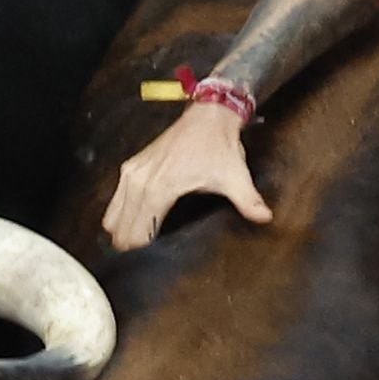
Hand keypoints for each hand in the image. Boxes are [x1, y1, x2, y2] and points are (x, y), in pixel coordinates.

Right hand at [102, 101, 272, 251]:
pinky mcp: (129, 168)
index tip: (149, 263)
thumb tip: (266, 218)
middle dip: (129, 246)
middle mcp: (139, 181)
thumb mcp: (235, 176)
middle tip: (141, 259)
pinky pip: (115, 201)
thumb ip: (248, 201)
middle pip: (120, 230)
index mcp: (159, 189)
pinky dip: (120, 216)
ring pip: (112, 217)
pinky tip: (134, 222)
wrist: (208, 116)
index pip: (137, 233)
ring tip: (135, 244)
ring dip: (121, 232)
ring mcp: (131, 173)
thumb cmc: (218, 146)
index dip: (141, 252)